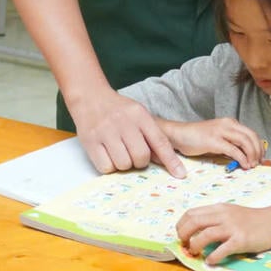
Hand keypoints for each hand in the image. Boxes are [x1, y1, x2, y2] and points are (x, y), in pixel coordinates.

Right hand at [68, 87, 185, 176]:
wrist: (91, 96)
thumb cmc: (119, 109)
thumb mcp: (139, 114)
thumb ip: (152, 133)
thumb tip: (165, 160)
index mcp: (140, 115)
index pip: (160, 141)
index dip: (171, 160)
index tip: (180, 174)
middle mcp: (124, 123)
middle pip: (141, 156)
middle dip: (140, 162)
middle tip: (134, 155)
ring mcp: (106, 132)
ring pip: (123, 164)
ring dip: (123, 164)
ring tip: (119, 153)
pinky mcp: (90, 141)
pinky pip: (105, 167)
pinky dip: (109, 166)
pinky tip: (108, 155)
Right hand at [160, 118, 263, 167]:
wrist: (179, 134)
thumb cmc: (197, 138)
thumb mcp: (218, 138)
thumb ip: (231, 144)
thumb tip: (246, 157)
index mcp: (230, 123)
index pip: (251, 133)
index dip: (259, 146)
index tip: (262, 158)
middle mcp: (228, 124)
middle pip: (251, 136)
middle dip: (258, 151)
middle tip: (259, 163)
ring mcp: (220, 131)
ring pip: (245, 141)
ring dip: (252, 154)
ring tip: (252, 165)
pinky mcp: (213, 141)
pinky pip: (233, 149)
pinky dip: (241, 158)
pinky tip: (244, 165)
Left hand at [177, 203, 270, 265]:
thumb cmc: (251, 219)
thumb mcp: (230, 212)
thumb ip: (215, 218)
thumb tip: (195, 231)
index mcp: (219, 208)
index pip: (192, 213)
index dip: (181, 225)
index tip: (182, 235)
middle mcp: (223, 216)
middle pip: (194, 222)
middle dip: (184, 235)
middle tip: (185, 245)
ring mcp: (232, 227)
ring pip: (205, 234)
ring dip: (195, 246)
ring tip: (195, 252)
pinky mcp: (241, 240)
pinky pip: (222, 249)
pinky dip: (212, 257)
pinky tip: (211, 260)